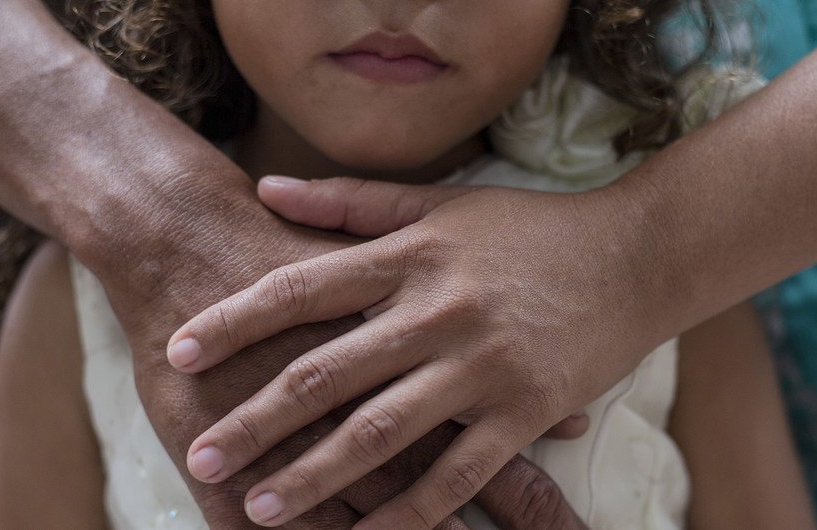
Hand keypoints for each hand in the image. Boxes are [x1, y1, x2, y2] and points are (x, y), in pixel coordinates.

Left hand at [76, 170, 585, 527]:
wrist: (636, 255)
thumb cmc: (530, 229)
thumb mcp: (440, 205)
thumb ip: (350, 203)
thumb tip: (266, 187)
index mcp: (412, 255)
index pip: (304, 287)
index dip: (237, 320)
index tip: (180, 351)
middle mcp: (438, 309)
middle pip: (327, 371)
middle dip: (256, 418)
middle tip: (200, 453)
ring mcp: (483, 364)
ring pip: (383, 430)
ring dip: (316, 474)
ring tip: (260, 509)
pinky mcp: (525, 409)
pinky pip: (460, 472)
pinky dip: (412, 510)